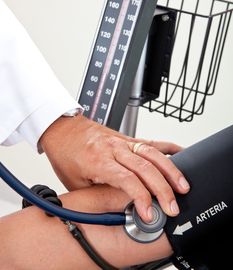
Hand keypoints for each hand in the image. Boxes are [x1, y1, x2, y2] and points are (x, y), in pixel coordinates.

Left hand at [39, 114, 189, 221]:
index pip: (126, 179)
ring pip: (152, 153)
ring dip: (170, 170)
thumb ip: (98, 195)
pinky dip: (168, 147)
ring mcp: (123, 141)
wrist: (62, 130)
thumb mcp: (75, 182)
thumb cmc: (66, 154)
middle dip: (163, 189)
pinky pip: (151, 141)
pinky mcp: (128, 138)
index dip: (141, 197)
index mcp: (98, 161)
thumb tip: (117, 210)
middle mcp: (114, 149)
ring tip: (183, 186)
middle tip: (172, 207)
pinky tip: (181, 154)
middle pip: (145, 167)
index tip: (148, 214)